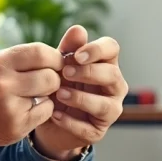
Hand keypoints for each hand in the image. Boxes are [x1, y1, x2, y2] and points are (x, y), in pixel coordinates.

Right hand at [0, 42, 63, 148]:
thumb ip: (26, 57)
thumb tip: (66, 56)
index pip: (41, 52)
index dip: (55, 58)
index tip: (55, 63)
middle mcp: (3, 83)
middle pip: (50, 76)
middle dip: (54, 78)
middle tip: (46, 82)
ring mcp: (9, 107)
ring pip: (50, 95)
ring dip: (48, 94)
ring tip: (34, 94)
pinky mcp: (16, 127)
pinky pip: (46, 112)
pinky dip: (42, 110)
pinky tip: (27, 109)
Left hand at [32, 25, 127, 160]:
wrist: (47, 118)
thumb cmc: (60, 84)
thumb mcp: (59, 65)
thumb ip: (68, 49)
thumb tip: (78, 29)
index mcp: (106, 63)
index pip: (112, 48)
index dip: (97, 50)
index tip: (76, 56)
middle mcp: (114, 86)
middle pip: (112, 75)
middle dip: (88, 73)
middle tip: (64, 74)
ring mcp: (110, 109)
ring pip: (106, 105)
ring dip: (81, 98)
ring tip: (59, 95)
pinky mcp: (98, 131)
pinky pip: (89, 128)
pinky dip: (71, 122)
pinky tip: (55, 114)